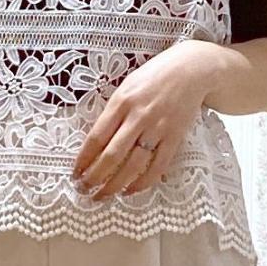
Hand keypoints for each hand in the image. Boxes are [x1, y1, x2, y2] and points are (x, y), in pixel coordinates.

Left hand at [71, 42, 213, 199]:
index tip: (74, 173)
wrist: (192, 69)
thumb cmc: (155, 76)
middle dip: (94, 177)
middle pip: (111, 155)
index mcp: (121, 102)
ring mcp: (157, 129)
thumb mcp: (127, 86)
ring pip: (132, 165)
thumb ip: (113, 111)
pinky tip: (130, 191)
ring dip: (114, 185)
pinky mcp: (174, 138)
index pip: (96, 138)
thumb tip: (97, 141)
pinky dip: (142, 183)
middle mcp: (138, 117)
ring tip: (101, 196)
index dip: (83, 159)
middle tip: (83, 190)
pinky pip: (157, 166)